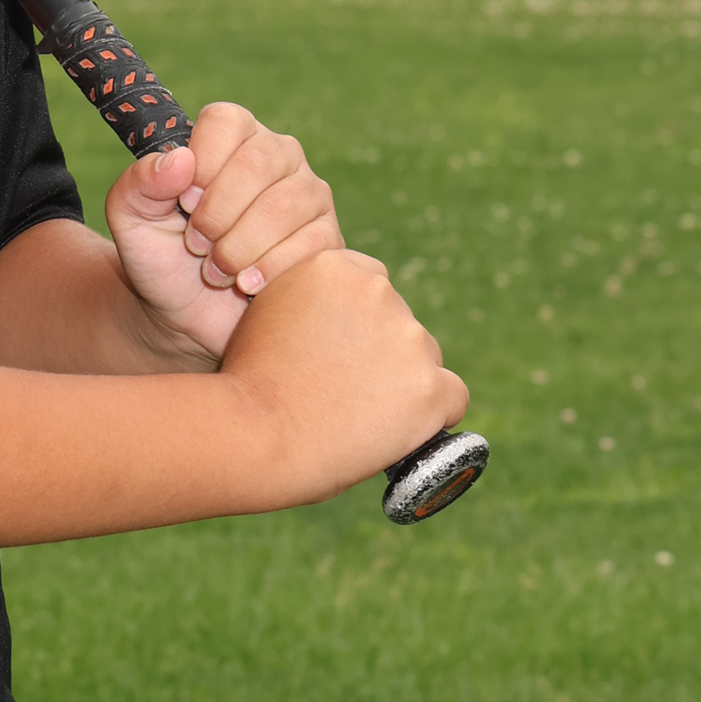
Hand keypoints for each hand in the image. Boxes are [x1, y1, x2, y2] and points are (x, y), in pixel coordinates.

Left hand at [104, 103, 342, 363]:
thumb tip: (180, 160)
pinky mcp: (326, 237)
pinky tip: (246, 285)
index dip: (201, 165)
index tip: (184, 204)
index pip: (225, 122)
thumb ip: (140, 184)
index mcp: (229, 137)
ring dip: (240, 247)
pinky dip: (269, 269)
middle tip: (197, 245)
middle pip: (259, 162)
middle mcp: (275, 155)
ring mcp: (307, 194)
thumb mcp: (130, 220)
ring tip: (216, 270)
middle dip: (218, 214)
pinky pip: (311, 242)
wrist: (186, 318)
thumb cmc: (160, 258)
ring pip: (287, 204)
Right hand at [220, 251, 467, 499]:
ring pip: (424, 361)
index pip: (370, 286)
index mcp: (335, 266)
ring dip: (402, 384)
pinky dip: (433, 416)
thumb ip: (311, 305)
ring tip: (356, 418)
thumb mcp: (267, 316)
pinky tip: (401, 430)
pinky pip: (452, 398)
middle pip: (399, 322)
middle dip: (380, 354)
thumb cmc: (248, 386)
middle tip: (342, 392)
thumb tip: (340, 325)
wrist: (253, 435)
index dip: (356, 323)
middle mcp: (379, 292)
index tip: (338, 352)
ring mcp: (409, 339)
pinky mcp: (430, 388)